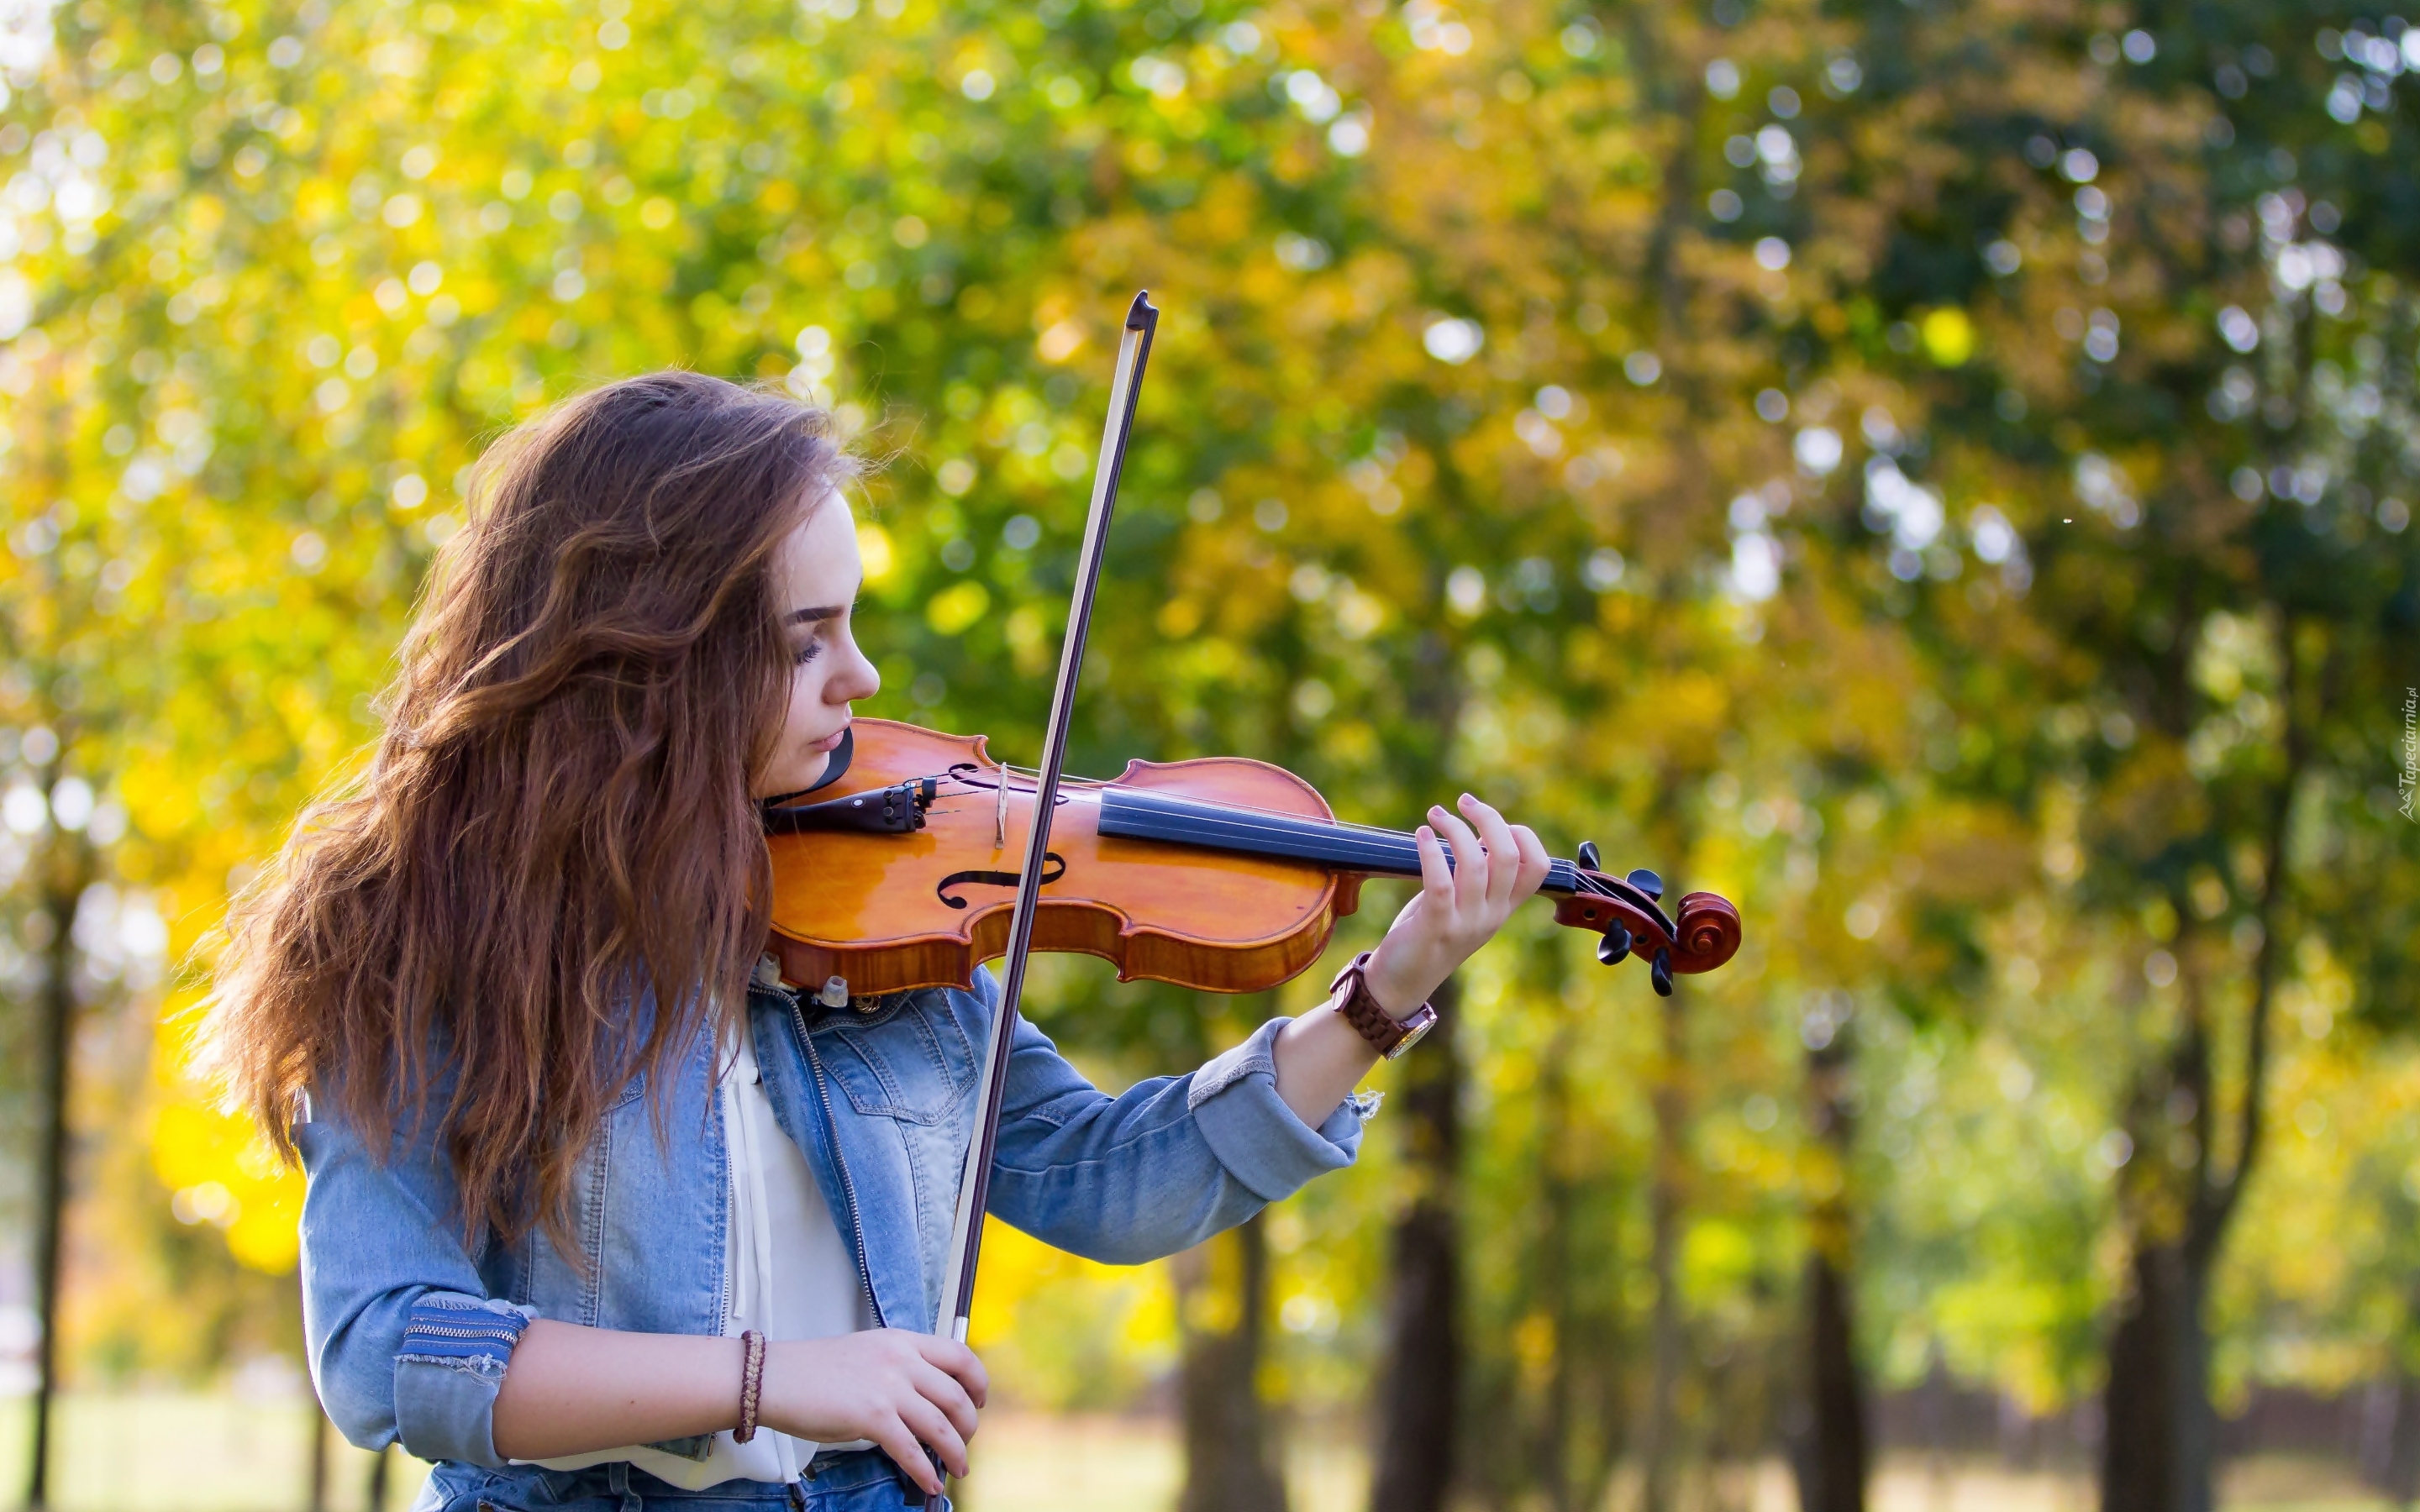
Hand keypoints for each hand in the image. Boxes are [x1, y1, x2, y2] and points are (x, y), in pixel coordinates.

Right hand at [757, 1328, 988, 1493]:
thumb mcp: (868, 1354)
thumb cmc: (815, 1372)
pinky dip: (925, 1470)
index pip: (960, 1355)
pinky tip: (928, 1482)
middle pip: (957, 1395)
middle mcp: (901, 1360)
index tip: (980, 1401)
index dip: (978, 1382)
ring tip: (957, 1468)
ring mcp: (888, 1387)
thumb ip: (900, 1370)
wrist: (776, 1378)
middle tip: (965, 1442)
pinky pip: (911, 1449)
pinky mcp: (872, 1416)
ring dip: (955, 1453)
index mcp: (902, 1341)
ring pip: (941, 1425)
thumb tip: (926, 1405)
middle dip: (968, 1426)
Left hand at [1363, 793, 1549, 1016]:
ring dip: (1455, 829)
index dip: (1523, 835)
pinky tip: (1421, 834)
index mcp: (1503, 908)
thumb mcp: (1465, 904)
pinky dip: (1431, 852)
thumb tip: (1482, 829)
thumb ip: (1478, 875)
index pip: (1538, 868)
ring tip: (1435, 815)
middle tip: (1464, 802)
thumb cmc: (1430, 933)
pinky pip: (1440, 882)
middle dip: (1489, 818)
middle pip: (1509, 856)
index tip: (1491, 819)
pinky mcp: (1435, 926)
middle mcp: (1491, 915)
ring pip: (1476, 864)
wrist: (1401, 982)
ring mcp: (1466, 923)